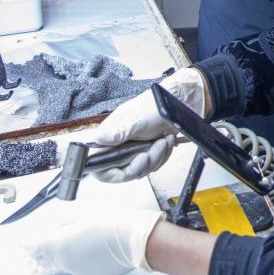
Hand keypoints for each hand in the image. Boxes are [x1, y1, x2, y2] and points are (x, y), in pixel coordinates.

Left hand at [22, 206, 163, 274]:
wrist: (137, 240)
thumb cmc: (114, 222)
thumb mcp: (86, 214)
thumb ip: (65, 223)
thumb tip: (55, 228)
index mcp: (60, 244)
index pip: (34, 246)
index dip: (26, 242)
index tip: (21, 240)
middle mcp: (64, 261)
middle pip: (46, 256)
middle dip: (43, 248)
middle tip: (44, 239)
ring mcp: (77, 270)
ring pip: (62, 261)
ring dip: (62, 252)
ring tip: (76, 240)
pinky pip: (77, 266)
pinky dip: (78, 258)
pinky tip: (91, 248)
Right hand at [91, 68, 208, 182]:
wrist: (176, 101)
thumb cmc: (153, 106)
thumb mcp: (135, 120)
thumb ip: (117, 133)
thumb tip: (97, 139)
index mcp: (109, 139)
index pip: (102, 169)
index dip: (117, 173)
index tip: (135, 166)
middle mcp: (119, 147)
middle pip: (126, 171)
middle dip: (145, 162)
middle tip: (155, 147)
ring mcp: (134, 150)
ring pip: (143, 169)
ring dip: (157, 156)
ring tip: (164, 140)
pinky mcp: (147, 150)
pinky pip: (154, 164)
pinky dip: (163, 154)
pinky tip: (167, 141)